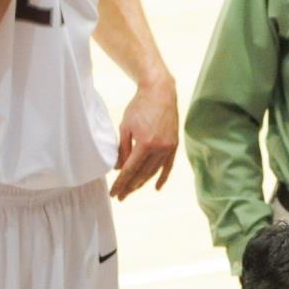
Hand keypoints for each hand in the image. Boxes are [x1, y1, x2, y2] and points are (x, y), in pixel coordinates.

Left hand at [110, 77, 178, 199]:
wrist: (160, 92)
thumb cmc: (140, 106)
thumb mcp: (126, 126)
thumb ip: (122, 149)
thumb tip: (118, 168)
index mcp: (145, 144)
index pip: (130, 170)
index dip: (121, 183)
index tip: (114, 193)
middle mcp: (159, 149)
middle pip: (142, 174)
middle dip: (130, 187)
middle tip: (120, 196)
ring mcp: (169, 148)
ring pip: (154, 172)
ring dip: (142, 183)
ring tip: (132, 191)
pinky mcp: (174, 145)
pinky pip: (168, 167)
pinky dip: (162, 178)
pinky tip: (156, 188)